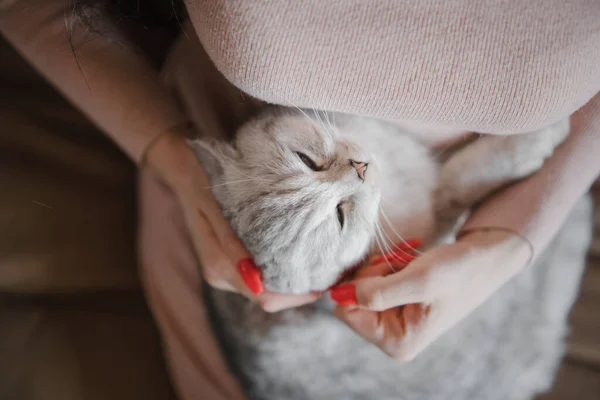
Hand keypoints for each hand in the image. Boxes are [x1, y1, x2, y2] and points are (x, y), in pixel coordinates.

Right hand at [144, 130, 319, 311]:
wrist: (184, 167)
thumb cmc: (205, 182)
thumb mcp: (219, 208)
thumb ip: (233, 246)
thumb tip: (258, 285)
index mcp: (219, 268)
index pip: (265, 298)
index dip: (299, 296)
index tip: (329, 279)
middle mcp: (221, 276)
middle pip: (270, 299)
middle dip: (301, 291)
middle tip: (334, 271)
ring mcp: (224, 271)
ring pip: (267, 290)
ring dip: (294, 282)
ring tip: (322, 263)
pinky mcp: (229, 262)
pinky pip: (262, 276)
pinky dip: (283, 270)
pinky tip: (301, 255)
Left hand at [331, 230, 531, 359]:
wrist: (485, 258)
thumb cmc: (459, 271)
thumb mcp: (419, 280)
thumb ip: (378, 292)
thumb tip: (339, 296)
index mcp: (397, 342)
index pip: (347, 312)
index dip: (361, 285)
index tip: (387, 269)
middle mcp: (393, 337)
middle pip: (352, 299)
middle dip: (373, 274)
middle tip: (401, 263)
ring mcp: (395, 322)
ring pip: (363, 287)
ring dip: (382, 267)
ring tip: (409, 263)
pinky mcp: (398, 305)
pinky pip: (375, 281)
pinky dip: (388, 265)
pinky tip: (408, 262)